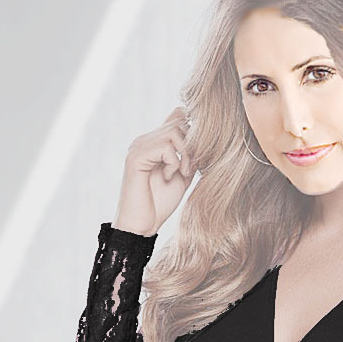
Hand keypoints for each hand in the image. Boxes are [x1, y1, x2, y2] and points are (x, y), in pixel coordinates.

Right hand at [112, 106, 196, 236]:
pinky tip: (167, 177)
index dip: (194, 130)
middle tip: (190, 169)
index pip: (178, 116)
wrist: (142, 225)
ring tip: (181, 173)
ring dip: (185, 155)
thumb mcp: (183, 176)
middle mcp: (145, 140)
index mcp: (155, 142)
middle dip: (193, 145)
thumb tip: (206, 139)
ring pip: (174, 131)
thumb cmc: (160, 204)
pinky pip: (165, 147)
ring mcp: (139, 146)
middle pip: (180, 121)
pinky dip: (173, 163)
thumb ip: (191, 157)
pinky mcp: (136, 156)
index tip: (199, 155)